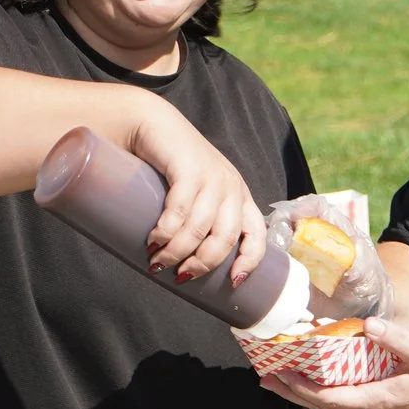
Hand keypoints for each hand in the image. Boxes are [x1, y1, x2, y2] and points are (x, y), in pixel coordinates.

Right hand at [124, 100, 266, 285]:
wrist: (151, 124)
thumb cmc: (171, 168)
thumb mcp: (196, 195)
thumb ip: (200, 221)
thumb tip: (188, 268)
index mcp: (239, 197)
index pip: (257, 235)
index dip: (250, 262)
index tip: (233, 283)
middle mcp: (231, 187)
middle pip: (226, 238)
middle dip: (202, 264)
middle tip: (180, 276)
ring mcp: (212, 176)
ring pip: (200, 228)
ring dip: (177, 251)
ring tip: (157, 261)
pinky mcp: (188, 167)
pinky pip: (181, 209)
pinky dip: (166, 230)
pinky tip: (154, 240)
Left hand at [259, 317, 408, 408]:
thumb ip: (396, 339)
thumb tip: (368, 324)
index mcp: (379, 400)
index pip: (328, 399)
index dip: (300, 388)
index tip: (278, 374)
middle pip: (323, 405)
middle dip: (292, 392)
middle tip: (265, 378)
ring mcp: (379, 408)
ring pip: (333, 403)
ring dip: (306, 391)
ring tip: (282, 378)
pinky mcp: (385, 401)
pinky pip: (347, 397)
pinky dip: (326, 387)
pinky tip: (320, 375)